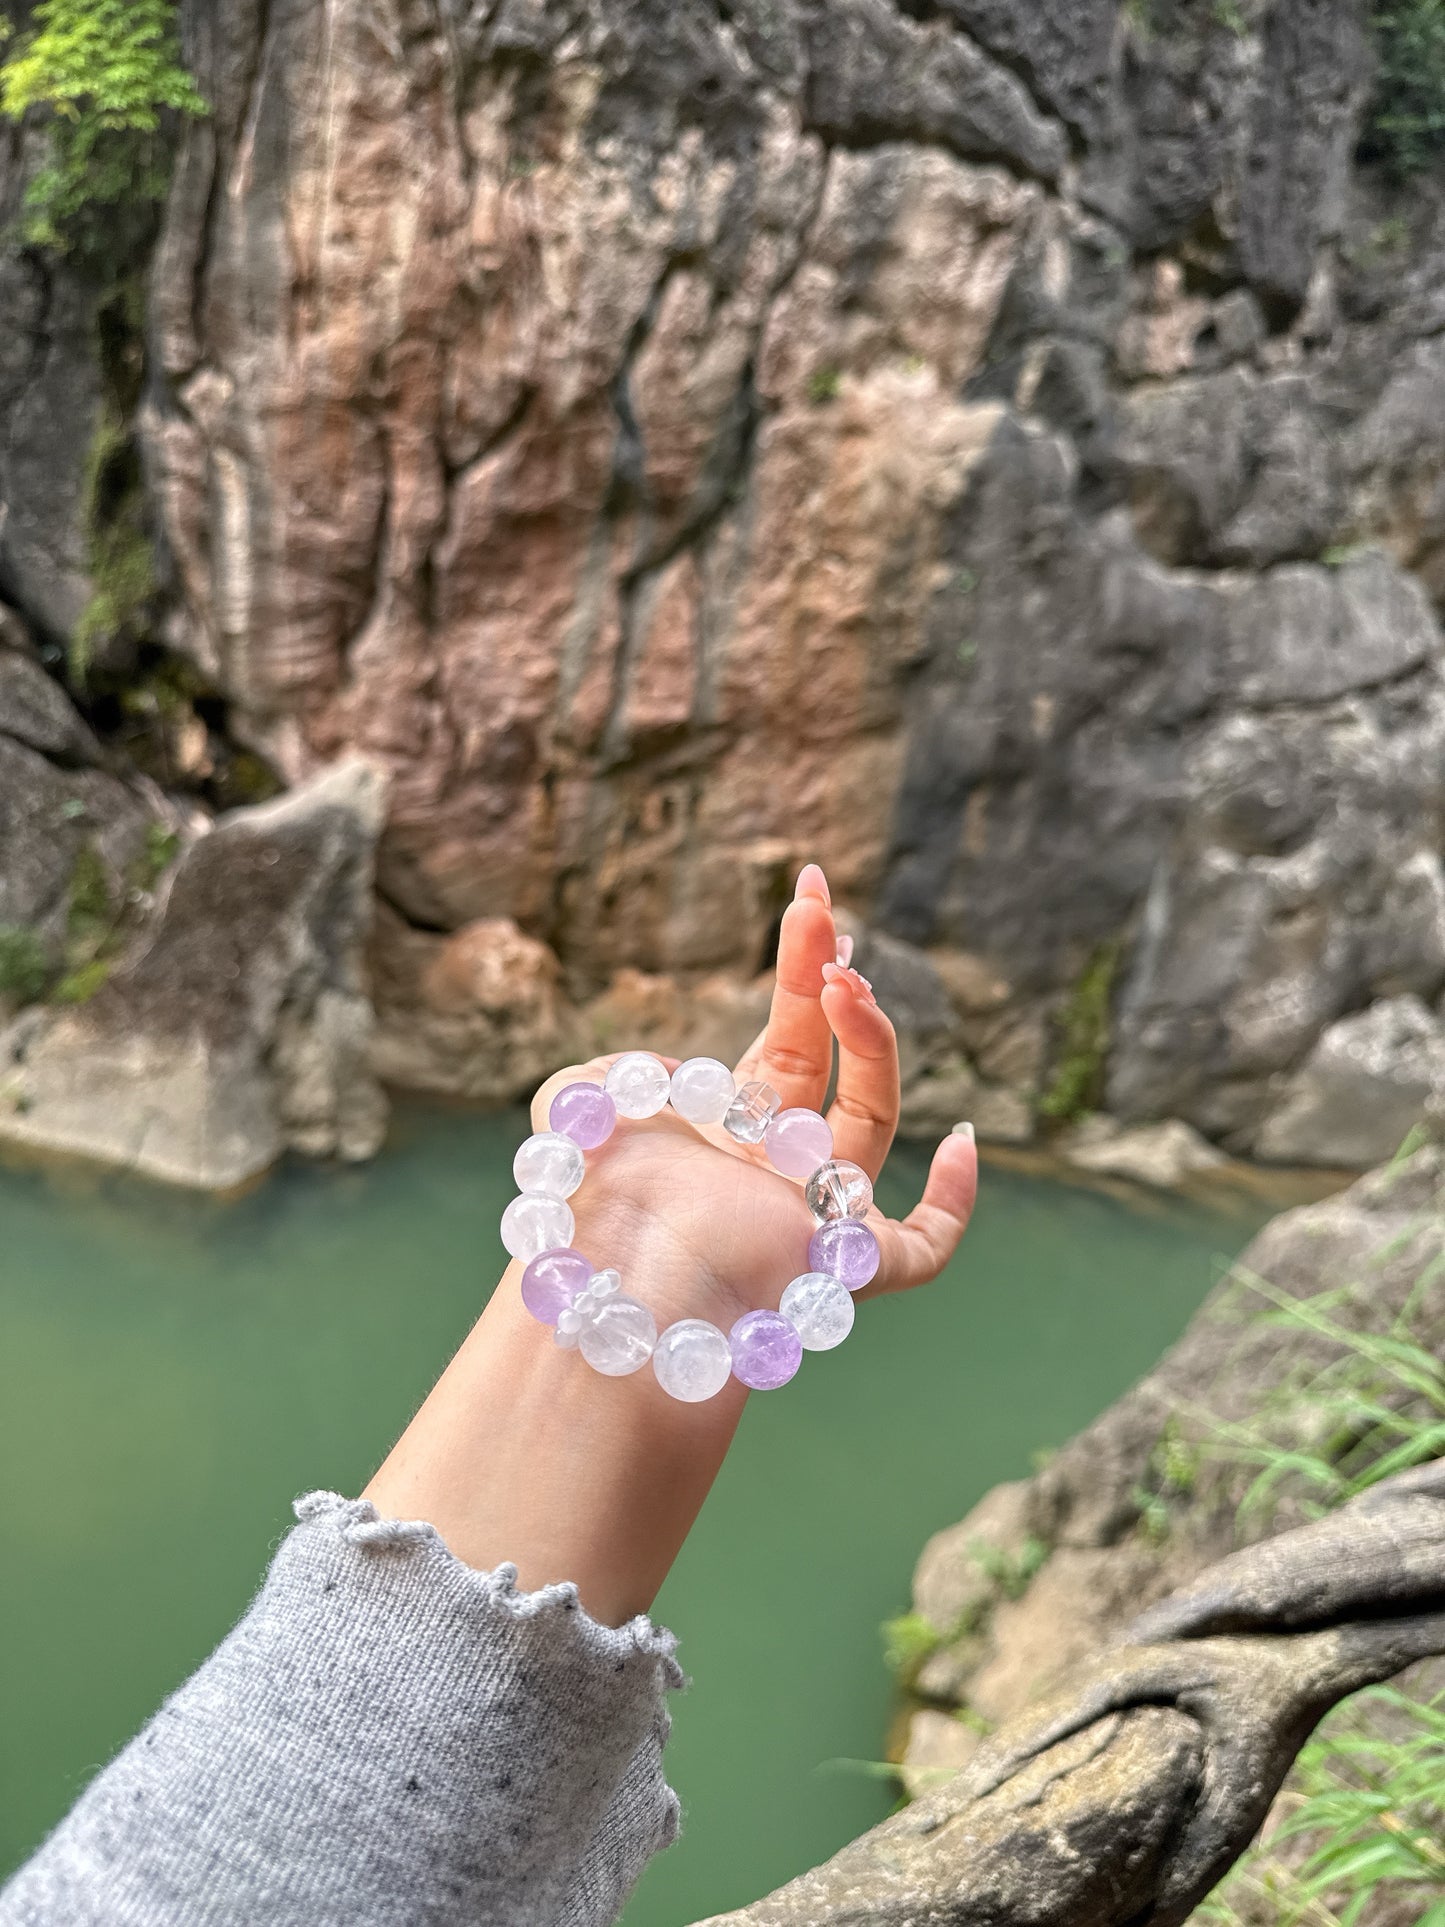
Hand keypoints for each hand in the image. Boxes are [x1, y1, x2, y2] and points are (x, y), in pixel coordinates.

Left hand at [365, 865, 976, 1622]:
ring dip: (870, 1041)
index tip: (809, 897)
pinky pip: (923, 1248)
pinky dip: (953, 1202)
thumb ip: (616, 1064)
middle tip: (820, 911)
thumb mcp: (579, 1105)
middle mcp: (776, 1164)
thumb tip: (678, 1070)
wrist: (608, 1279)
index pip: (788, 1038)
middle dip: (830, 978)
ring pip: (873, 1120)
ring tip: (844, 985)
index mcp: (727, 1130)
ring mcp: (814, 1213)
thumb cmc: (591, 1203)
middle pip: (830, 1059)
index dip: (802, 968)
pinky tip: (958, 1143)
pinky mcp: (841, 1266)